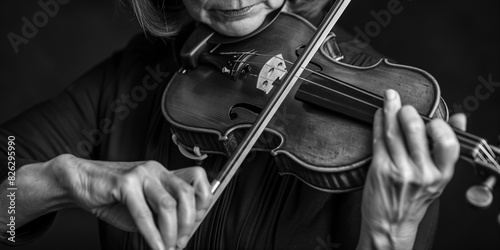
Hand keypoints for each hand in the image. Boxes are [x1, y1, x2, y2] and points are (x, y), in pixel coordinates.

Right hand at [52, 155, 211, 249]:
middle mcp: (156, 170)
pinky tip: (155, 246)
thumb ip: (162, 217)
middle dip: (188, 223)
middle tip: (180, 241)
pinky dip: (151, 235)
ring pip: (167, 204)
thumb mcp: (145, 207)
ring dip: (170, 232)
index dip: (202, 203)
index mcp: (165, 173)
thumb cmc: (114, 197)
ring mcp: (141, 174)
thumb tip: (181, 237)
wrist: (81, 182)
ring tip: (166, 247)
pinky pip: (143, 213)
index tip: (193, 225)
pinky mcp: (124, 183)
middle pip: (187, 193)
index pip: (198, 179)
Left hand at [358, 89, 465, 248]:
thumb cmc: (412, 201)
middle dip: (408, 112)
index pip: (448, 143)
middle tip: (404, 105)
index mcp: (441, 175)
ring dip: (389, 111)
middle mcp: (421, 173)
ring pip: (394, 132)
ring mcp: (399, 171)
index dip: (440, 124)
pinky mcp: (380, 170)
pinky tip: (379, 115)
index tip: (433, 116)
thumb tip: (459, 118)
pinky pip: (379, 140)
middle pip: (415, 131)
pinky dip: (378, 123)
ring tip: (389, 100)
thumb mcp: (437, 178)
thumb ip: (445, 148)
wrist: (389, 226)